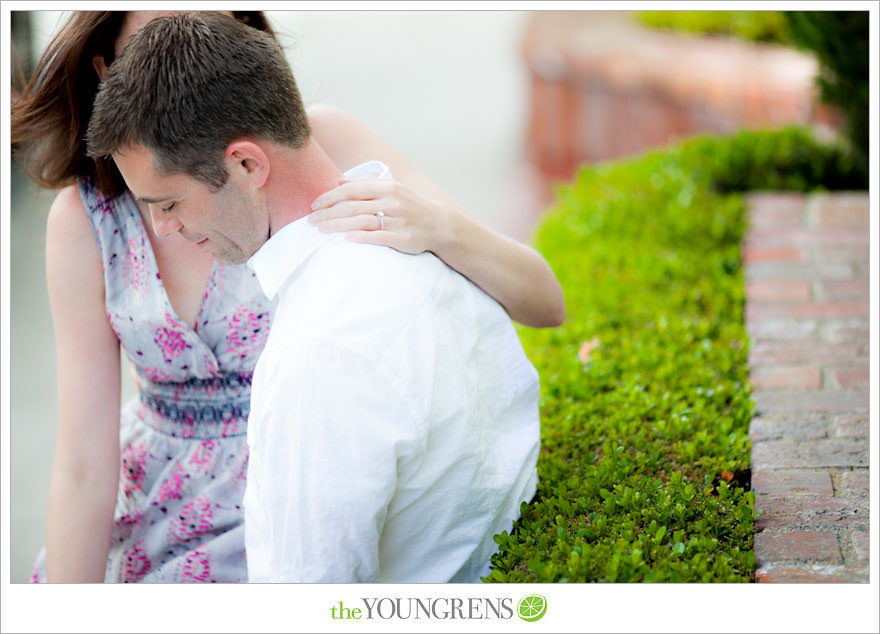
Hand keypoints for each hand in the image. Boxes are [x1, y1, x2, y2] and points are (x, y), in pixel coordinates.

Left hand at [308, 179, 452, 254]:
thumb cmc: (409, 205)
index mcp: (386, 187)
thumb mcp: (391, 189)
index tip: (313, 204)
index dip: (330, 197)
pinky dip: (361, 237)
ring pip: (361, 221)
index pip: (351, 190)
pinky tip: (346, 239)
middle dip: (328, 213)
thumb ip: (364, 184)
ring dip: (338, 226)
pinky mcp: (402, 238)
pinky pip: (378, 237)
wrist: (438, 224)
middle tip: (310, 220)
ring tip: (321, 230)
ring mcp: (397, 220)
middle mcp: (391, 202)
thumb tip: (338, 180)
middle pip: (352, 207)